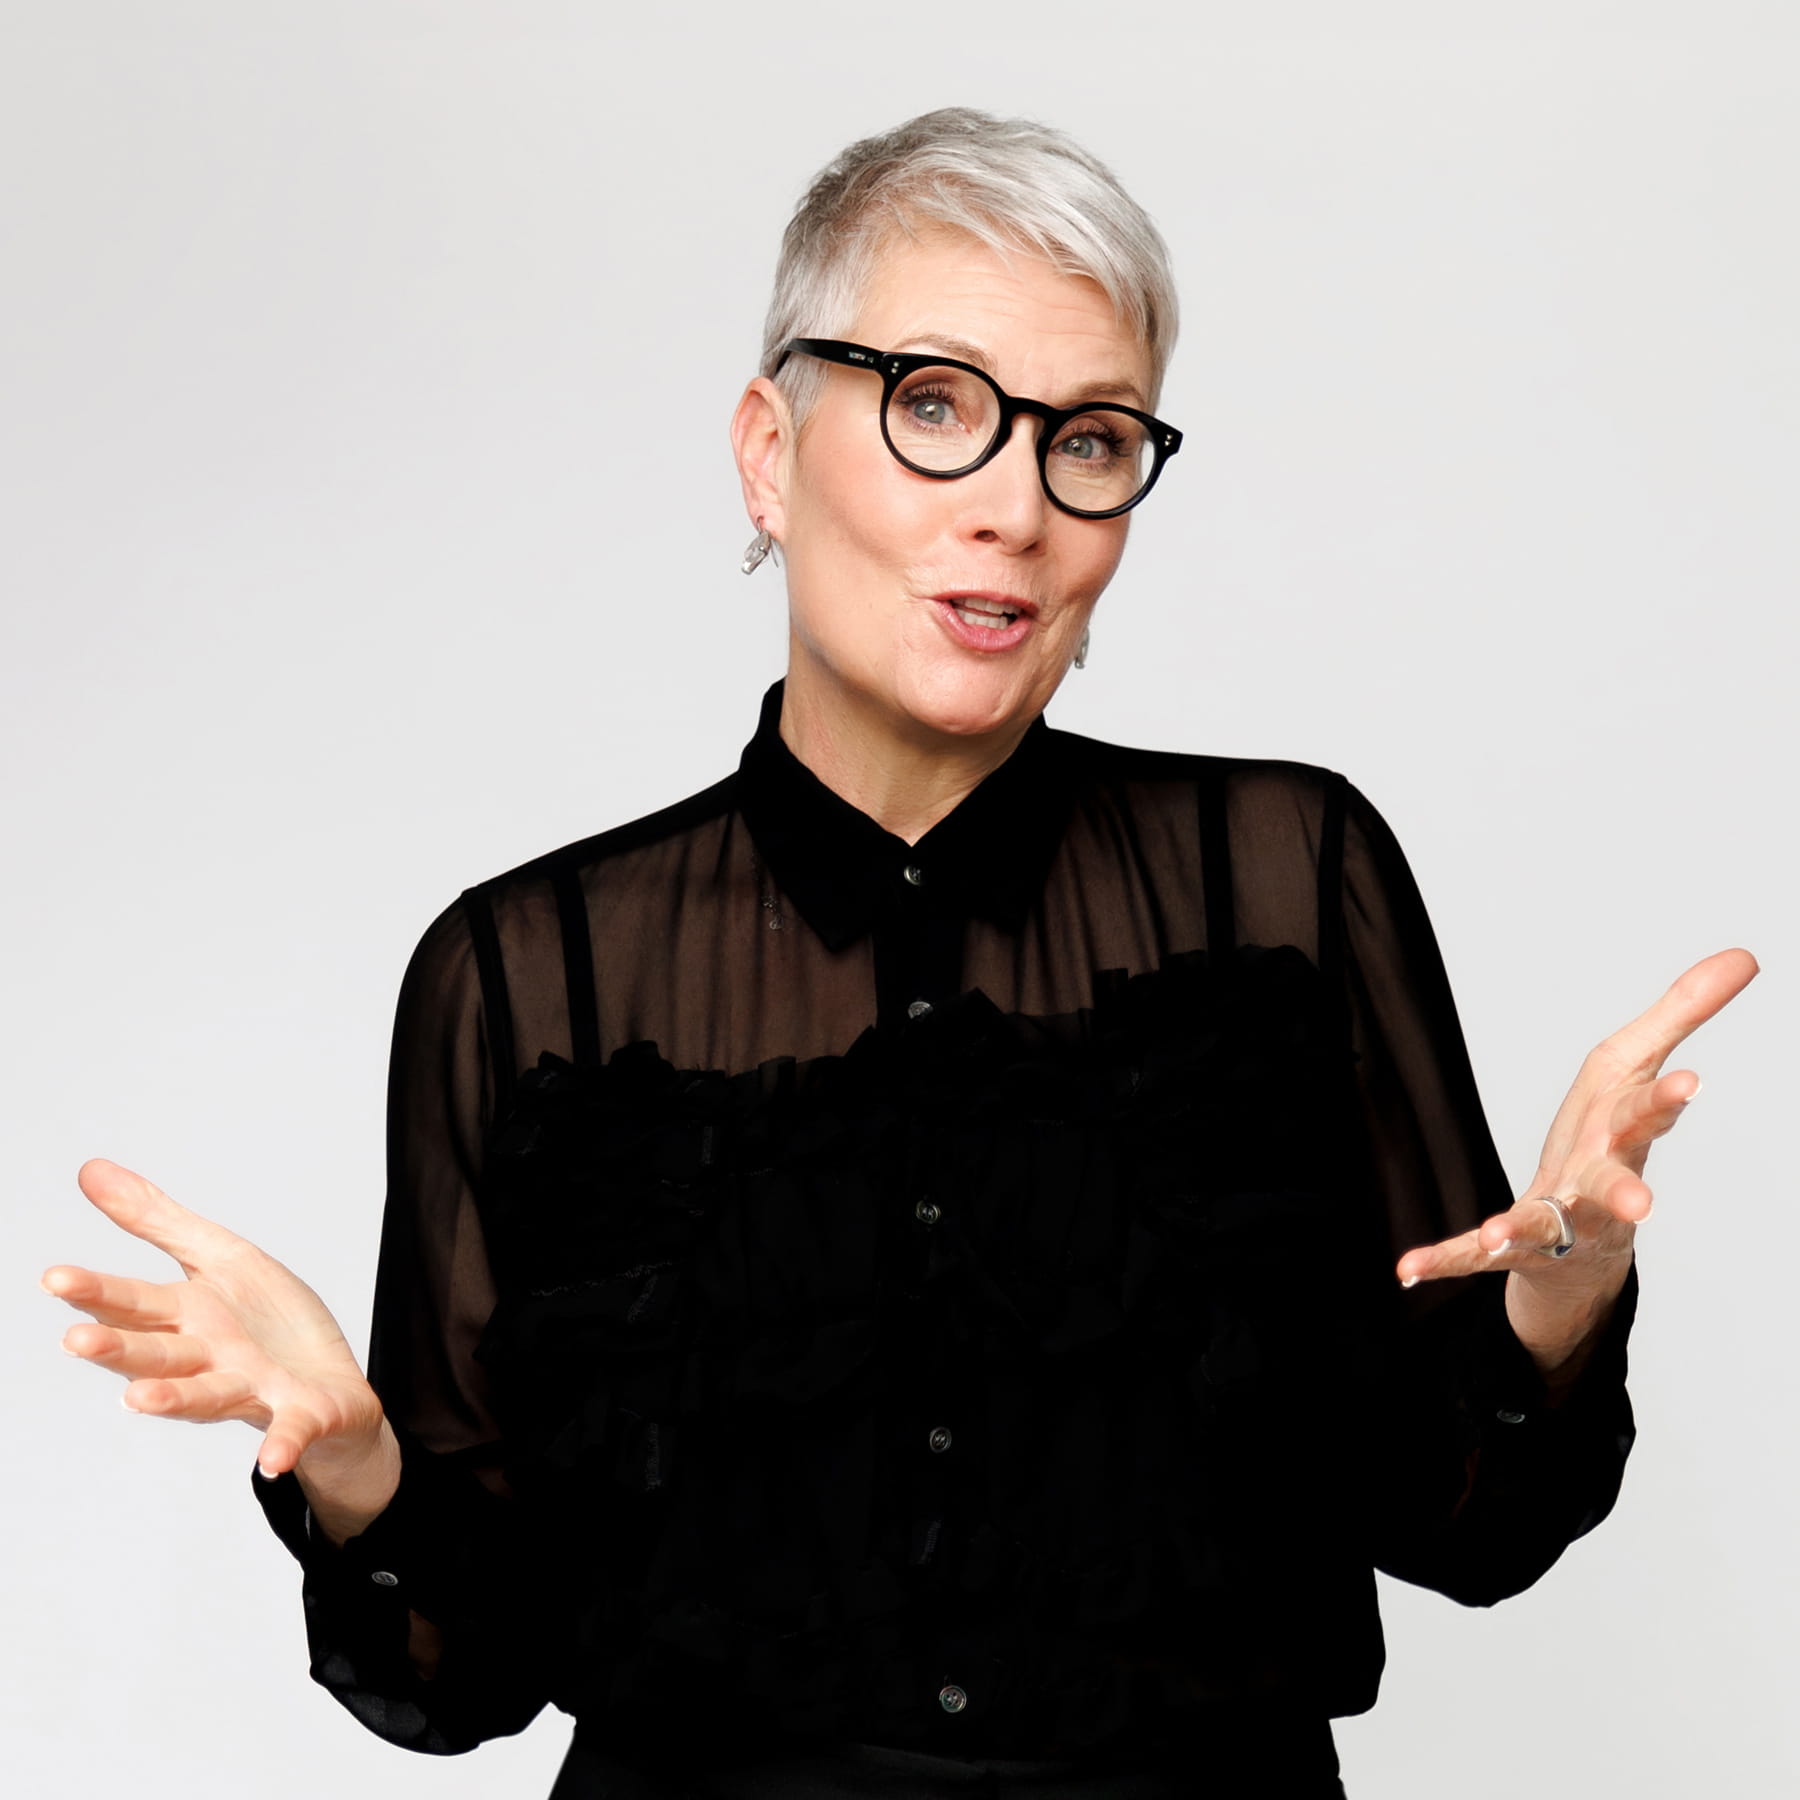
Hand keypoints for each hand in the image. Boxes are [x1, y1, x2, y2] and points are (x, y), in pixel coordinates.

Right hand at [43, 1158, 386, 1480]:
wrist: (331, 1382)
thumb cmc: (267, 1322)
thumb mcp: (219, 1257)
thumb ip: (156, 1220)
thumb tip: (88, 1168)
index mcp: (188, 1317)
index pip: (133, 1302)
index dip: (97, 1292)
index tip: (56, 1277)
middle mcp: (209, 1359)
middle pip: (157, 1351)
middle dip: (119, 1349)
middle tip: (78, 1341)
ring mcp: (252, 1389)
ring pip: (207, 1395)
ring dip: (174, 1398)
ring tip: (139, 1399)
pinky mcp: (300, 1414)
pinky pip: (290, 1431)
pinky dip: (282, 1445)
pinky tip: (273, 1462)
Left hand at [1395, 948, 1759, 1375]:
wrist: (1583, 1246)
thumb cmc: (1607, 1139)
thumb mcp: (1635, 1067)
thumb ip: (1682, 1012)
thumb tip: (1747, 953)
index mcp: (1619, 1134)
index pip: (1645, 1114)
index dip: (1665, 1100)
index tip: (1689, 1082)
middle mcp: (1594, 1184)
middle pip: (1610, 1181)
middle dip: (1624, 1189)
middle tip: (1643, 1204)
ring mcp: (1554, 1221)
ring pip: (1543, 1226)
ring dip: (1519, 1228)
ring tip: (1496, 1233)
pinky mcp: (1510, 1250)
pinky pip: (1472, 1257)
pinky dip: (1443, 1259)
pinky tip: (1407, 1267)